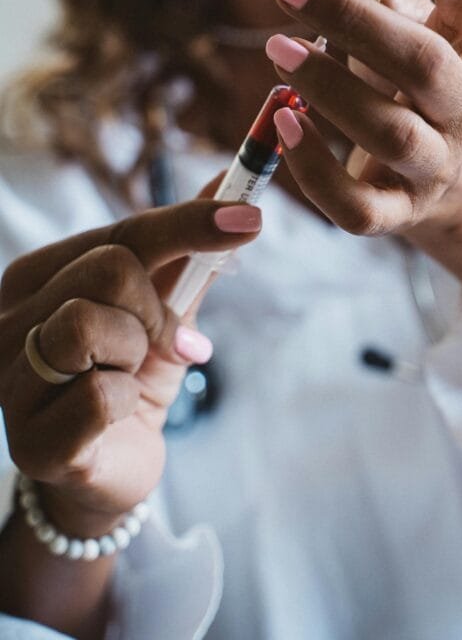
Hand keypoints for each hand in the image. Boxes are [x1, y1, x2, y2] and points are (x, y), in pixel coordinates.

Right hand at [0, 199, 259, 536]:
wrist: (113, 469)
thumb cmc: (130, 376)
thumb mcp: (164, 308)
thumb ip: (189, 251)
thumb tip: (227, 182)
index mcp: (36, 277)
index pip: (122, 234)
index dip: (189, 223)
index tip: (250, 215)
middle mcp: (10, 321)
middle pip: (110, 269)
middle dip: (155, 309)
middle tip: (156, 343)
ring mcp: (12, 381)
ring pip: (90, 324)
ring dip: (135, 353)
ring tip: (126, 376)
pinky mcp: (32, 441)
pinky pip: (100, 395)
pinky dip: (128, 402)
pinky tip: (117, 417)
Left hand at [264, 0, 461, 235]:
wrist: (451, 177)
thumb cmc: (414, 77)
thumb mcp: (416, 22)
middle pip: (421, 59)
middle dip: (349, 17)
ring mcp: (437, 161)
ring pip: (389, 131)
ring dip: (326, 85)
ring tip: (276, 46)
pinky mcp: (399, 211)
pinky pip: (358, 206)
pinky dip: (313, 169)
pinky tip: (282, 122)